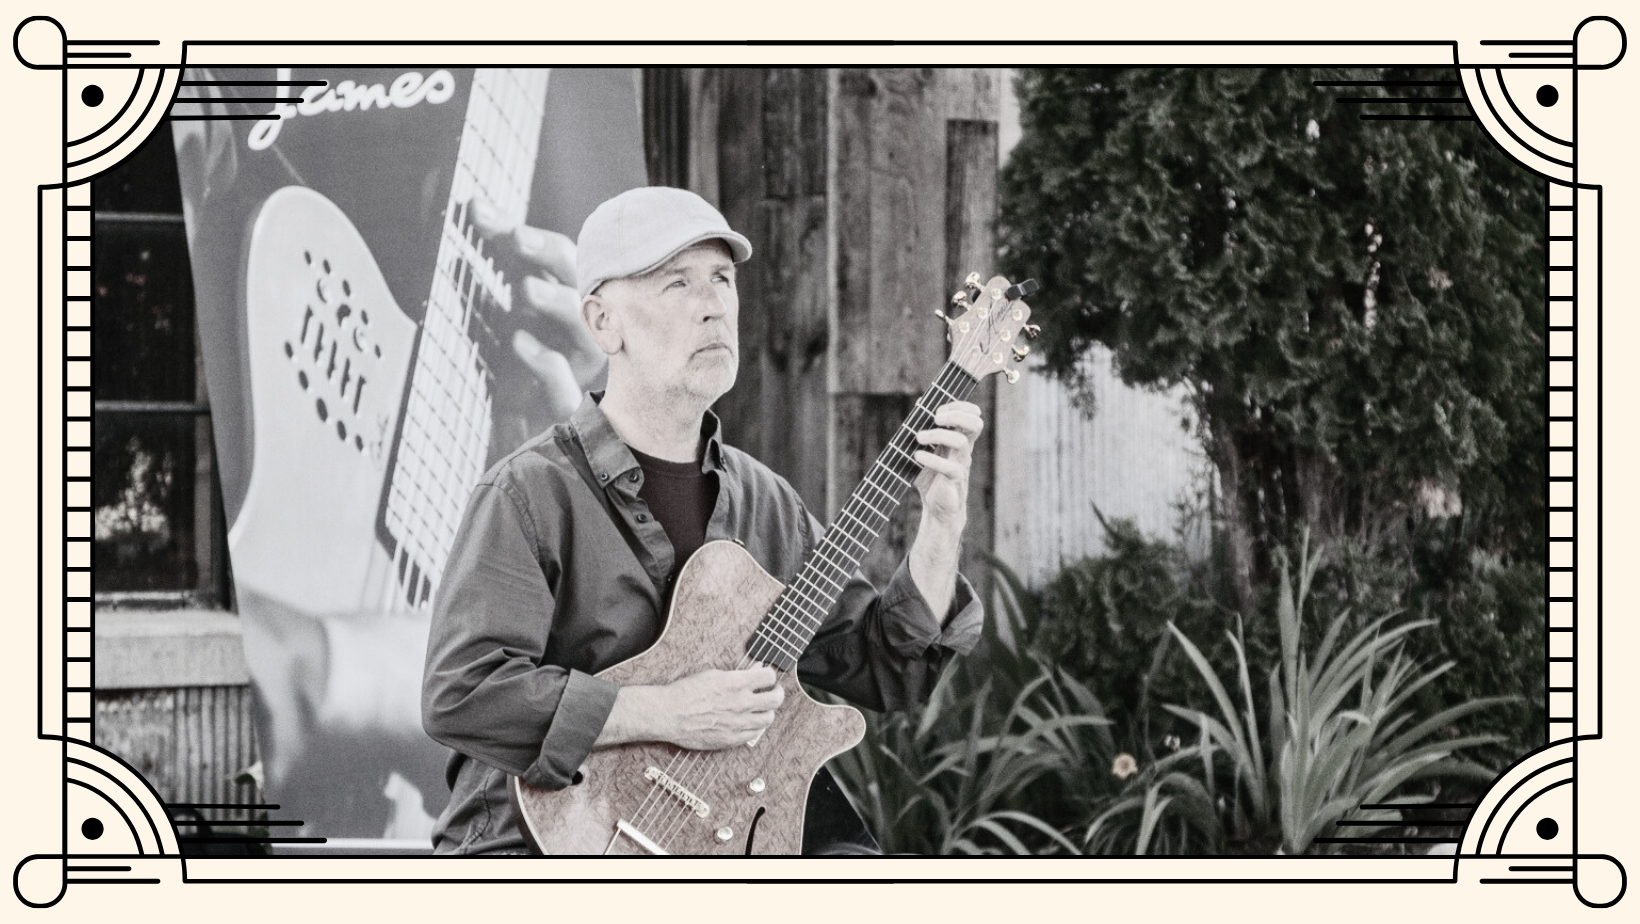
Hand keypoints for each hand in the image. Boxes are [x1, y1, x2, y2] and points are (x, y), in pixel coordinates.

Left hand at [468, 197, 605, 431]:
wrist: (499, 423)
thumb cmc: (504, 358)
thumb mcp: (489, 303)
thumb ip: (484, 258)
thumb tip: (472, 203)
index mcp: (561, 297)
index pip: (556, 255)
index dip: (526, 233)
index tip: (480, 213)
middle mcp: (574, 325)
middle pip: (577, 279)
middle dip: (549, 254)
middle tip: (516, 237)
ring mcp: (574, 363)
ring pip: (584, 328)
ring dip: (557, 303)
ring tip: (525, 289)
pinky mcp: (562, 400)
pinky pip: (564, 383)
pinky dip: (544, 361)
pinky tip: (518, 342)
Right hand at [598, 667, 784, 750]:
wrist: (669, 714)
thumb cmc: (686, 692)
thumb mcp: (713, 674)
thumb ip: (738, 674)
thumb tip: (754, 670)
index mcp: (736, 683)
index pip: (769, 676)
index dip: (769, 676)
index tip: (766, 677)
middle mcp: (741, 703)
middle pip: (776, 699)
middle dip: (777, 693)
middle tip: (773, 692)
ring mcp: (738, 723)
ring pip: (768, 718)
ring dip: (767, 711)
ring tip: (760, 708)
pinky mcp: (732, 739)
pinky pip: (753, 734)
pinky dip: (754, 727)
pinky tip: (747, 721)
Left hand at [912, 400, 983, 528]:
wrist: (937, 510)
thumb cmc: (931, 478)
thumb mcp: (926, 451)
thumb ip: (923, 430)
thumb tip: (918, 405)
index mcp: (960, 441)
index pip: (972, 417)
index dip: (960, 407)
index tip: (939, 408)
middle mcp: (964, 451)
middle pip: (975, 424)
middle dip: (956, 415)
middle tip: (936, 417)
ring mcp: (961, 465)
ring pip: (961, 442)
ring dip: (938, 434)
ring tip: (919, 437)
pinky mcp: (955, 481)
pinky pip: (949, 467)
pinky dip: (932, 459)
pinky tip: (917, 456)